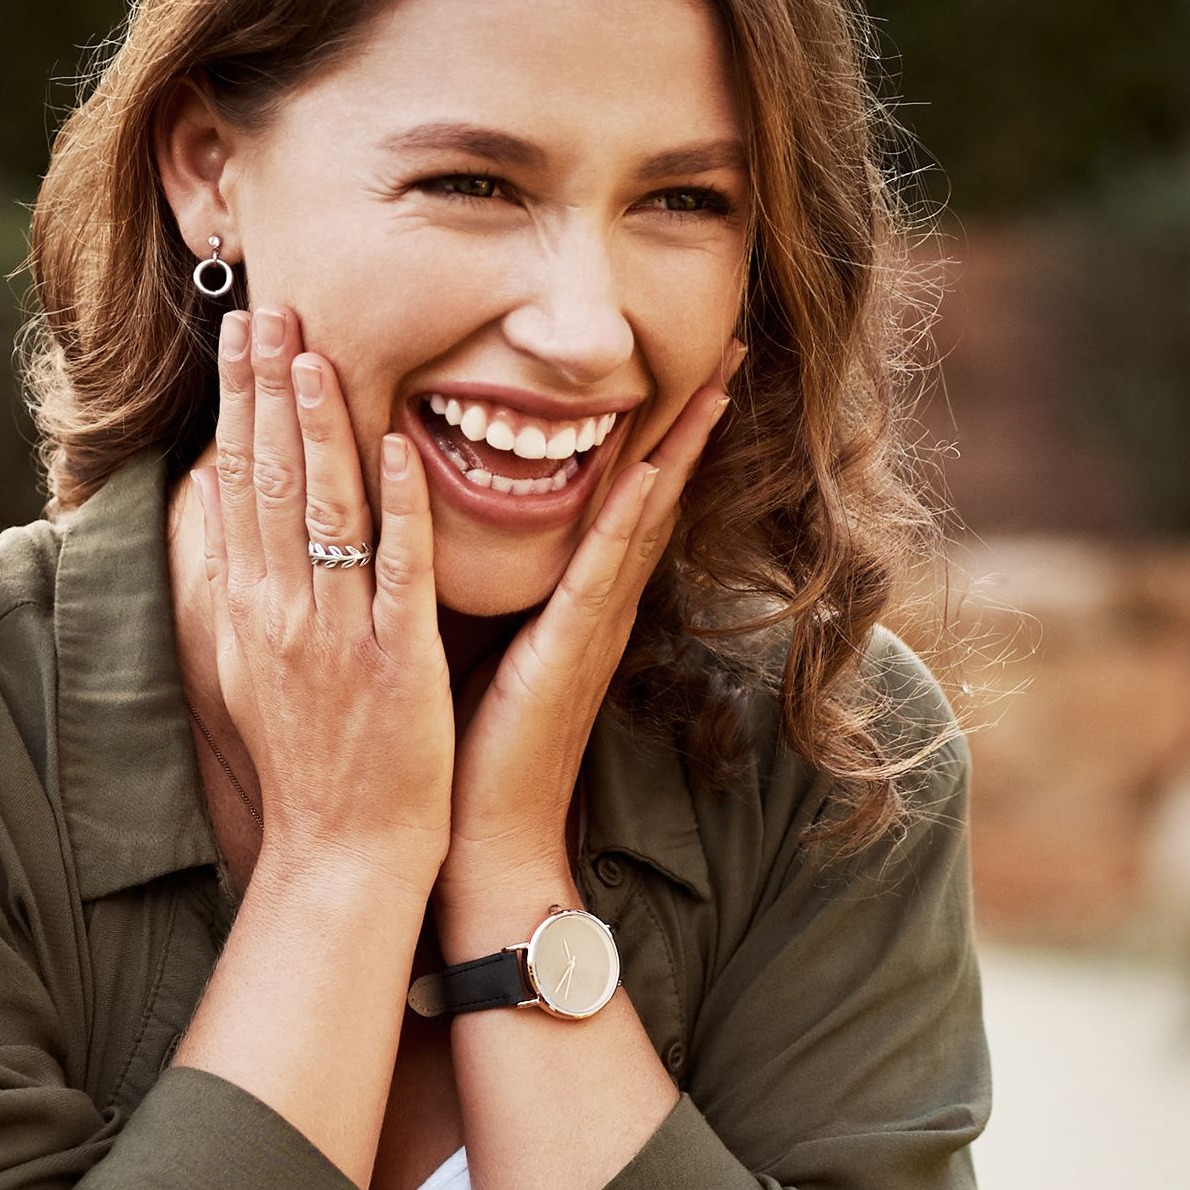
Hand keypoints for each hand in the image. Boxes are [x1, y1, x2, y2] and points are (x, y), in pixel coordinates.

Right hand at [168, 307, 449, 889]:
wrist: (340, 852)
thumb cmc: (308, 761)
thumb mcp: (251, 663)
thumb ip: (238, 580)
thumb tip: (211, 502)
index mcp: (252, 607)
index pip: (238, 483)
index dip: (239, 402)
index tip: (241, 332)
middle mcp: (283, 611)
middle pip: (269, 478)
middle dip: (265, 387)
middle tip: (267, 304)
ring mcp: (336, 634)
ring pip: (324, 510)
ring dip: (319, 424)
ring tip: (315, 348)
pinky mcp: (395, 661)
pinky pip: (395, 572)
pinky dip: (396, 509)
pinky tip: (396, 448)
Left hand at [442, 347, 737, 935]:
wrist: (484, 841)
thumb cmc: (470, 752)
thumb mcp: (479, 644)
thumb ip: (489, 590)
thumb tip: (457, 528)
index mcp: (577, 604)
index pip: (625, 500)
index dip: (657, 432)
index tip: (685, 369)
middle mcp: (599, 607)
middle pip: (655, 491)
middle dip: (692, 419)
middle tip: (731, 348)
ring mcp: (593, 626)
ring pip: (645, 515)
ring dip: (681, 445)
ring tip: (716, 380)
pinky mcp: (570, 649)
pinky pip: (605, 567)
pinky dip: (629, 512)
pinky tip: (650, 464)